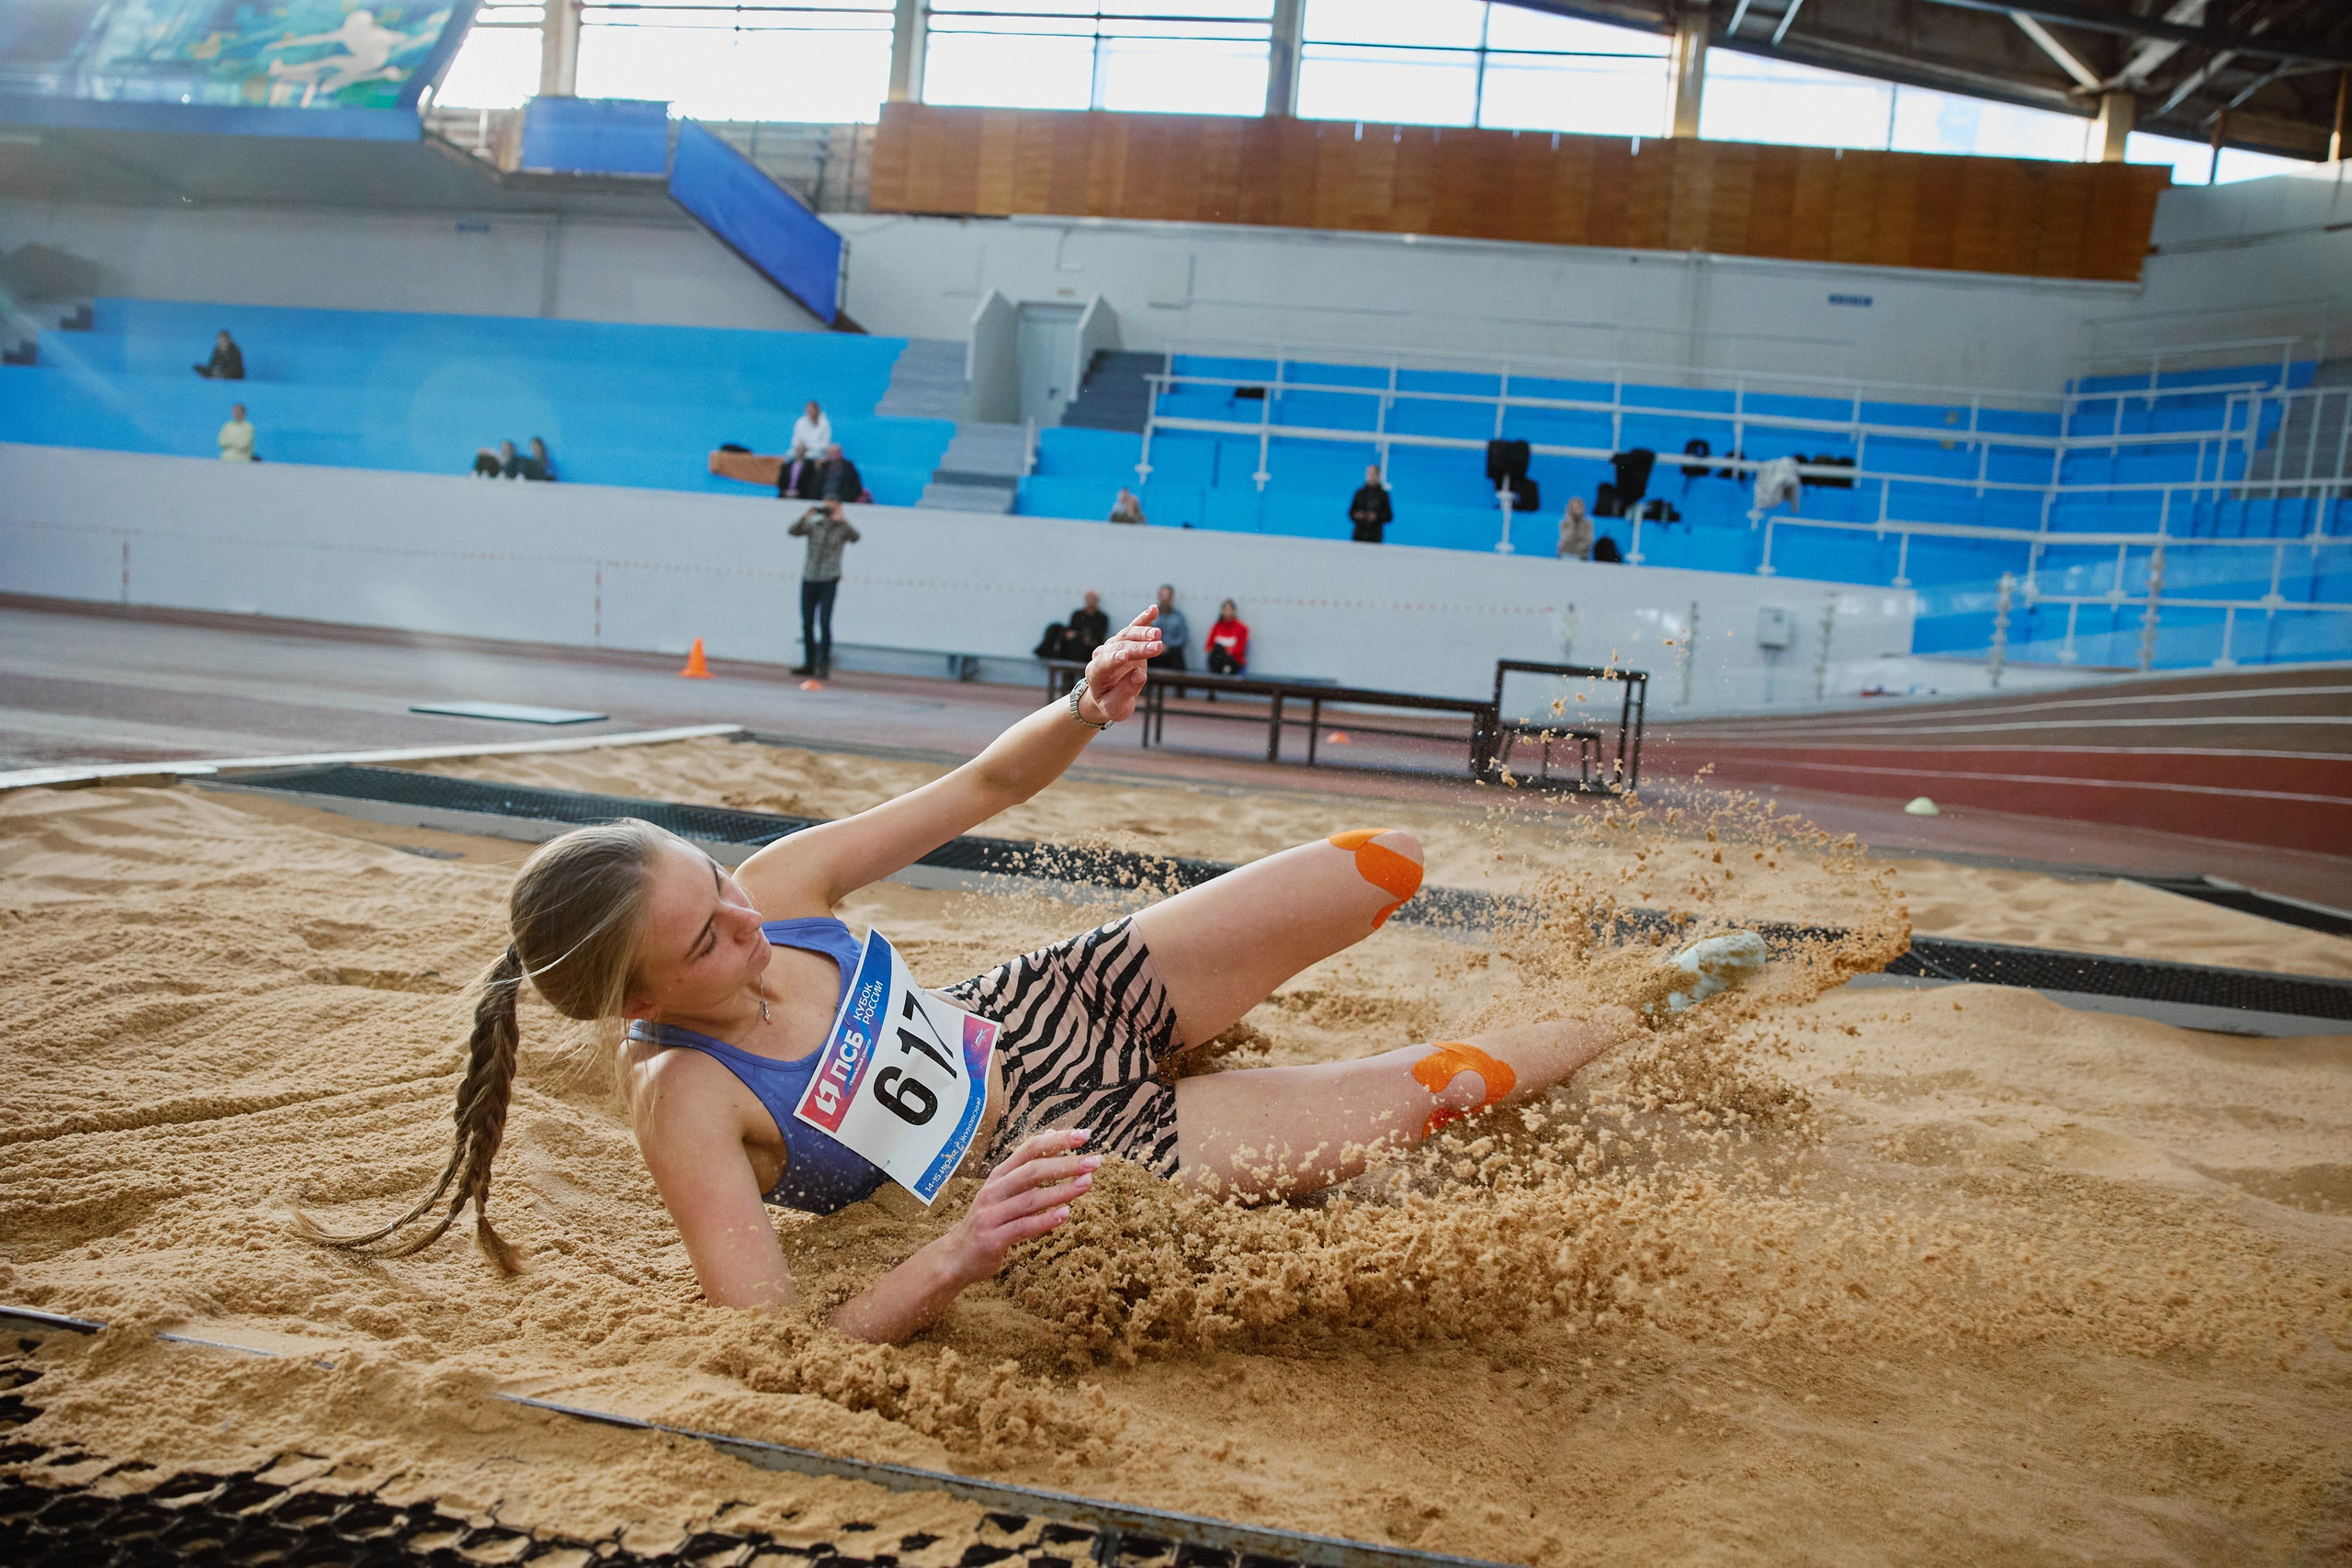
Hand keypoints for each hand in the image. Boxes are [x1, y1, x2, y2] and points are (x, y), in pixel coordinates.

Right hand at [944, 1129, 1099, 1282]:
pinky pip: (1022, 1227)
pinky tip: (1065, 1215)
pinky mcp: (992, 1239)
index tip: (1084, 1136)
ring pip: (1030, 1198)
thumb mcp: (1002, 1189)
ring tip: (1087, 1183)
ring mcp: (991, 1214)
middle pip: (1032, 1171)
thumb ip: (1026, 1165)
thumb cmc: (988, 1221)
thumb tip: (1051, 1134)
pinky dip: (1045, 1220)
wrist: (956, 1257)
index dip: (1057, 1141)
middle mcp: (994, 1191)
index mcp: (999, 1175)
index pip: (1029, 1150)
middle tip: (1095, 1162)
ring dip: (1061, 1191)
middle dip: (1066, 1164)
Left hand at [1078, 608, 1160, 723]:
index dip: (1113, 660)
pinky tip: (1154, 609)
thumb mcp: (1115, 707)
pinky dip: (1143, 618)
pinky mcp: (1126, 641)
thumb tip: (1140, 674)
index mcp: (1095, 673)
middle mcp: (1103, 655)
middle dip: (1138, 648)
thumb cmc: (1111, 703)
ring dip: (1142, 633)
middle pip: (1120, 648)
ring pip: (1127, 635)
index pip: (1103, 664)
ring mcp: (1114, 645)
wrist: (1108, 694)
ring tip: (1158, 635)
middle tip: (1156, 647)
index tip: (1125, 657)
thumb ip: (1125, 692)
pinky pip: (1133, 627)